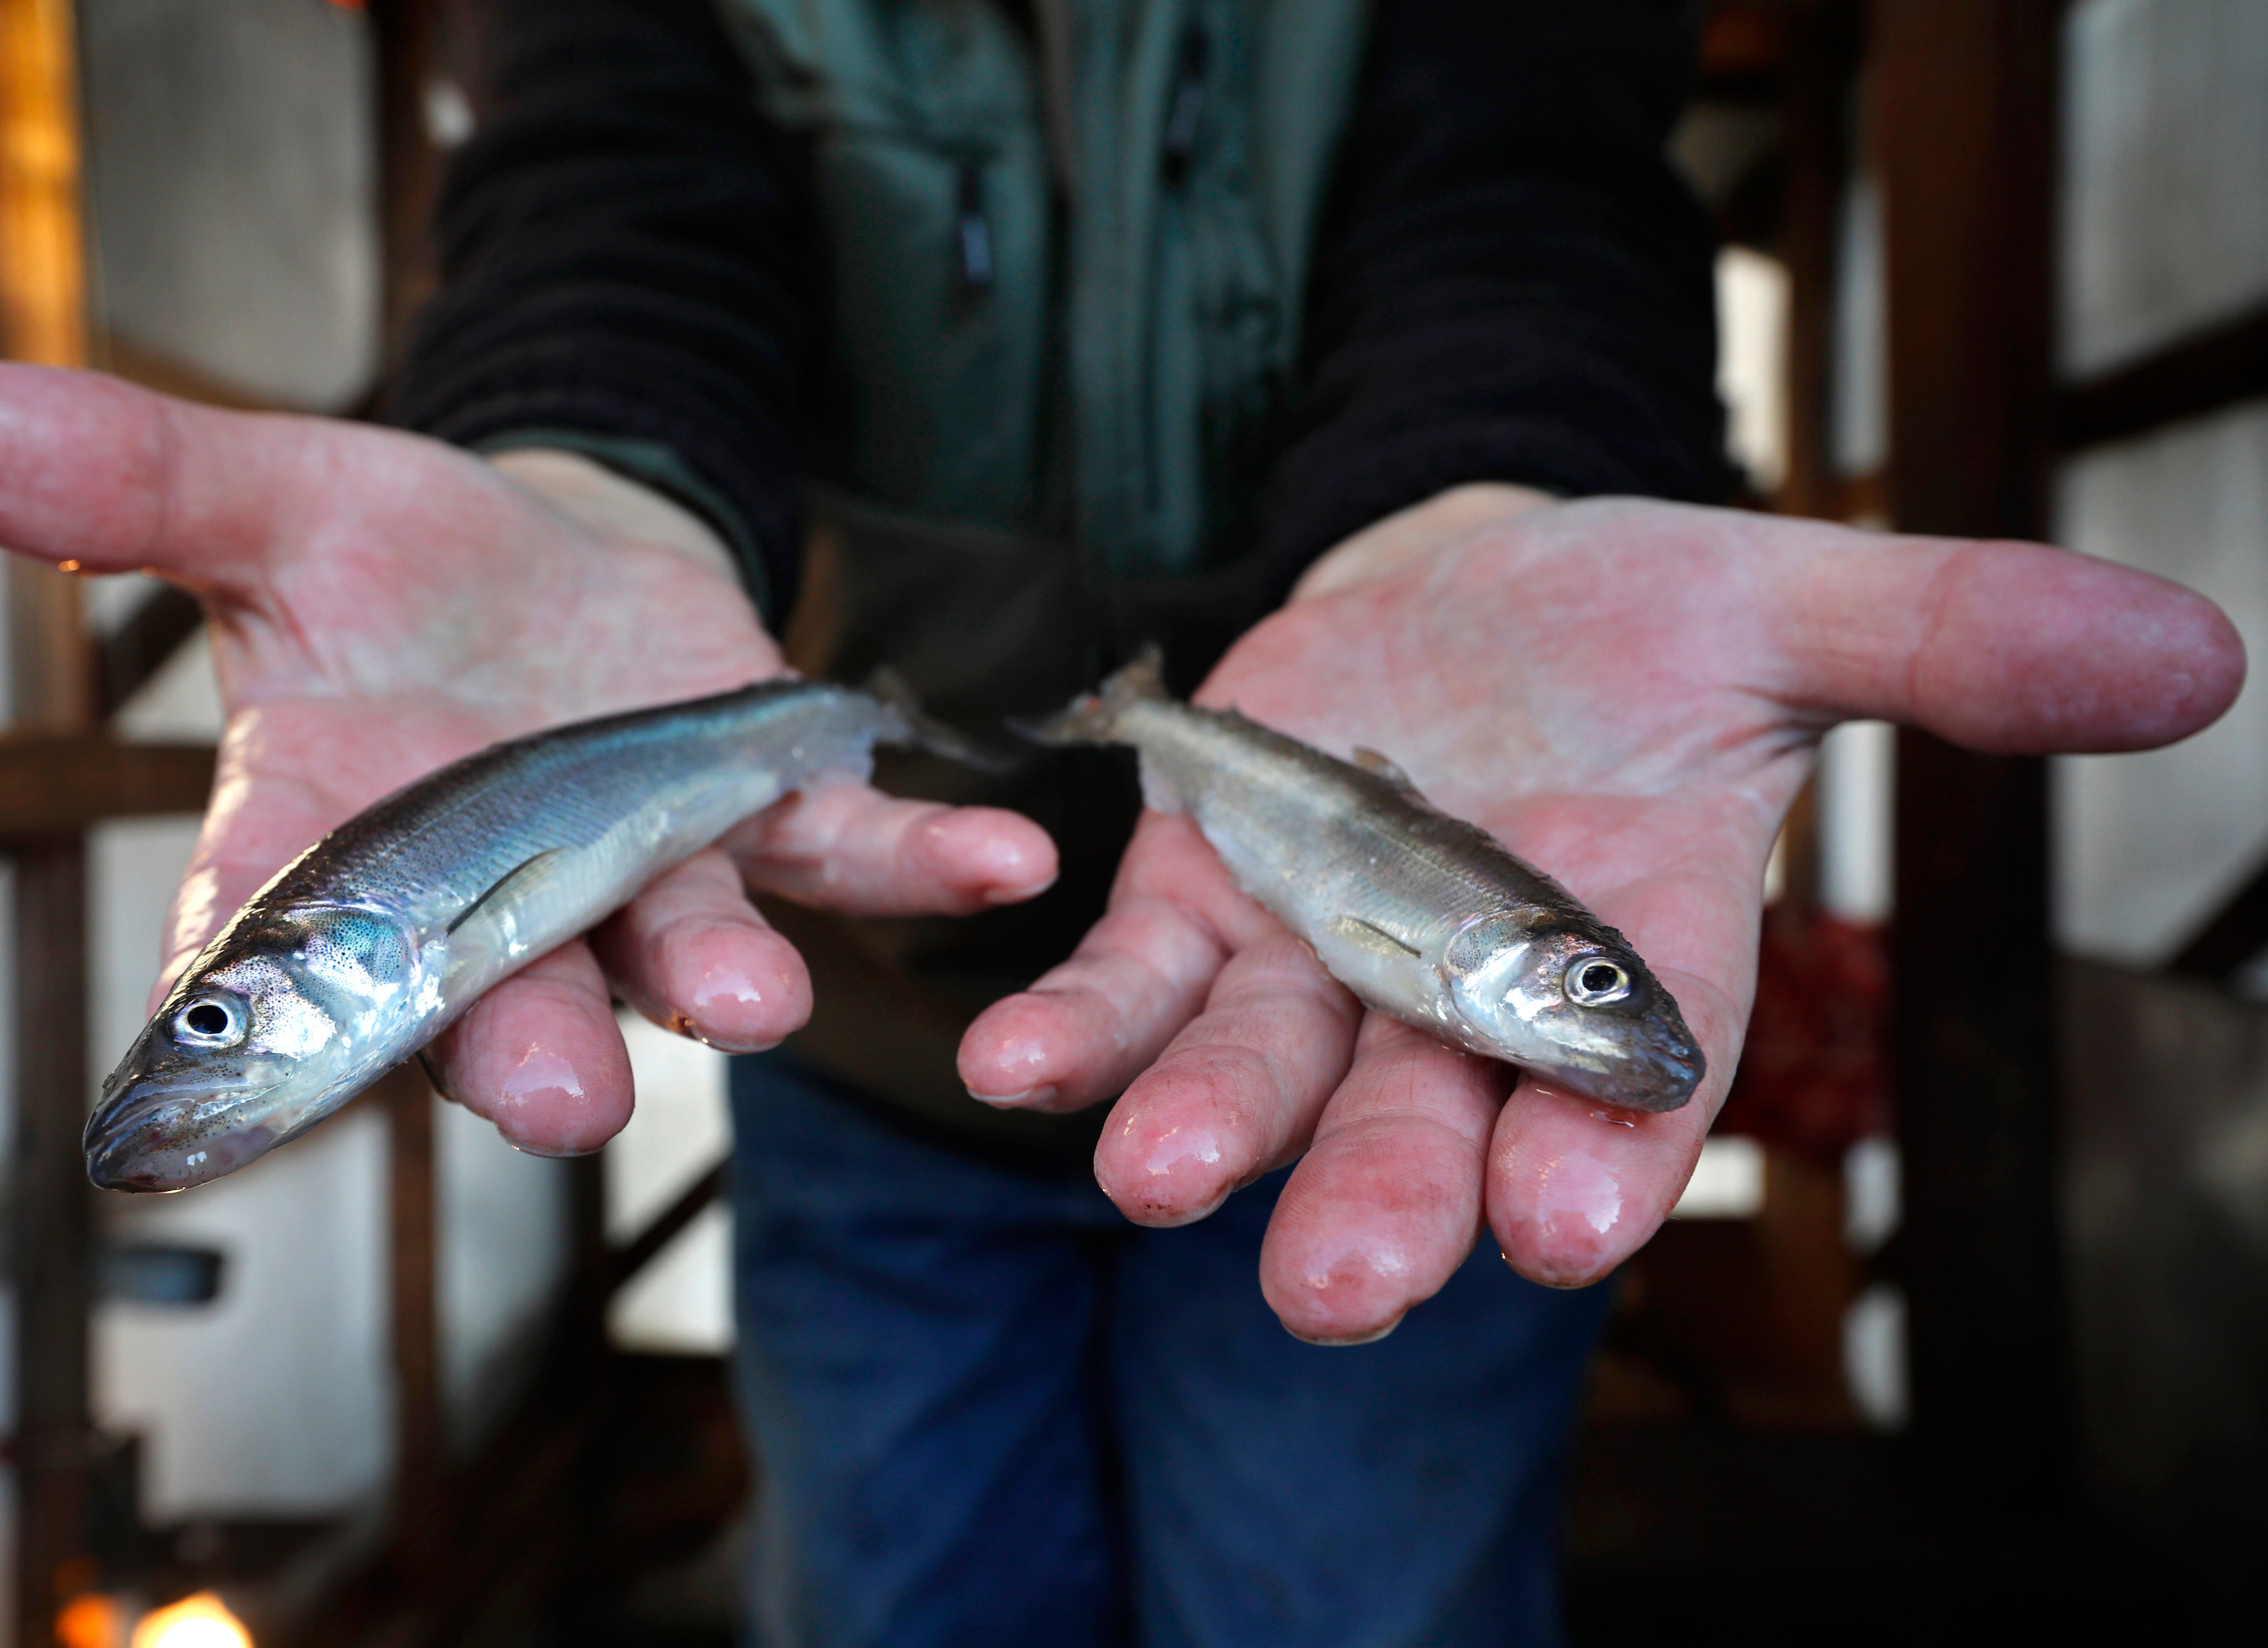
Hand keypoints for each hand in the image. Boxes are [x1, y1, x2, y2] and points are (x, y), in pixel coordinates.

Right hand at [0, 362, 1054, 1154]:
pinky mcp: (759, 821)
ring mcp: (639, 881)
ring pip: (676, 951)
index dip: (251, 1044)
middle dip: (522, 1053)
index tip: (205, 1134)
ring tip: (759, 999)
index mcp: (335, 860)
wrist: (548, 562)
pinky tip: (998, 863)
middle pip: (491, 1005)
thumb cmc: (398, 565)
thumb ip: (136, 488)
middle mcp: (487, 909)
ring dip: (721, 976)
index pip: (272, 965)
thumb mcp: (273, 505)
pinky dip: (916, 861)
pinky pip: (844, 854)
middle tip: (549, 1106)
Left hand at [959, 488, 2241, 1340]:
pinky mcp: (1205, 904)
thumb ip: (1946, 641)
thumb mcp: (1779, 607)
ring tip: (1162, 1179)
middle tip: (1343, 1289)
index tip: (1563, 1230)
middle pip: (1434, 1123)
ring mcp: (1324, 964)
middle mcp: (1469, 998)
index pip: (1628, 1086)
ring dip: (1208, 1130)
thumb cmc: (1632, 618)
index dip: (1601, 1158)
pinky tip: (1014, 1067)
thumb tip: (2186, 653)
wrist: (1467, 589)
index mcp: (1624, 952)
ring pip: (1269, 1077)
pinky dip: (1079, 1030)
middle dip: (1391, 1203)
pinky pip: (1134, 986)